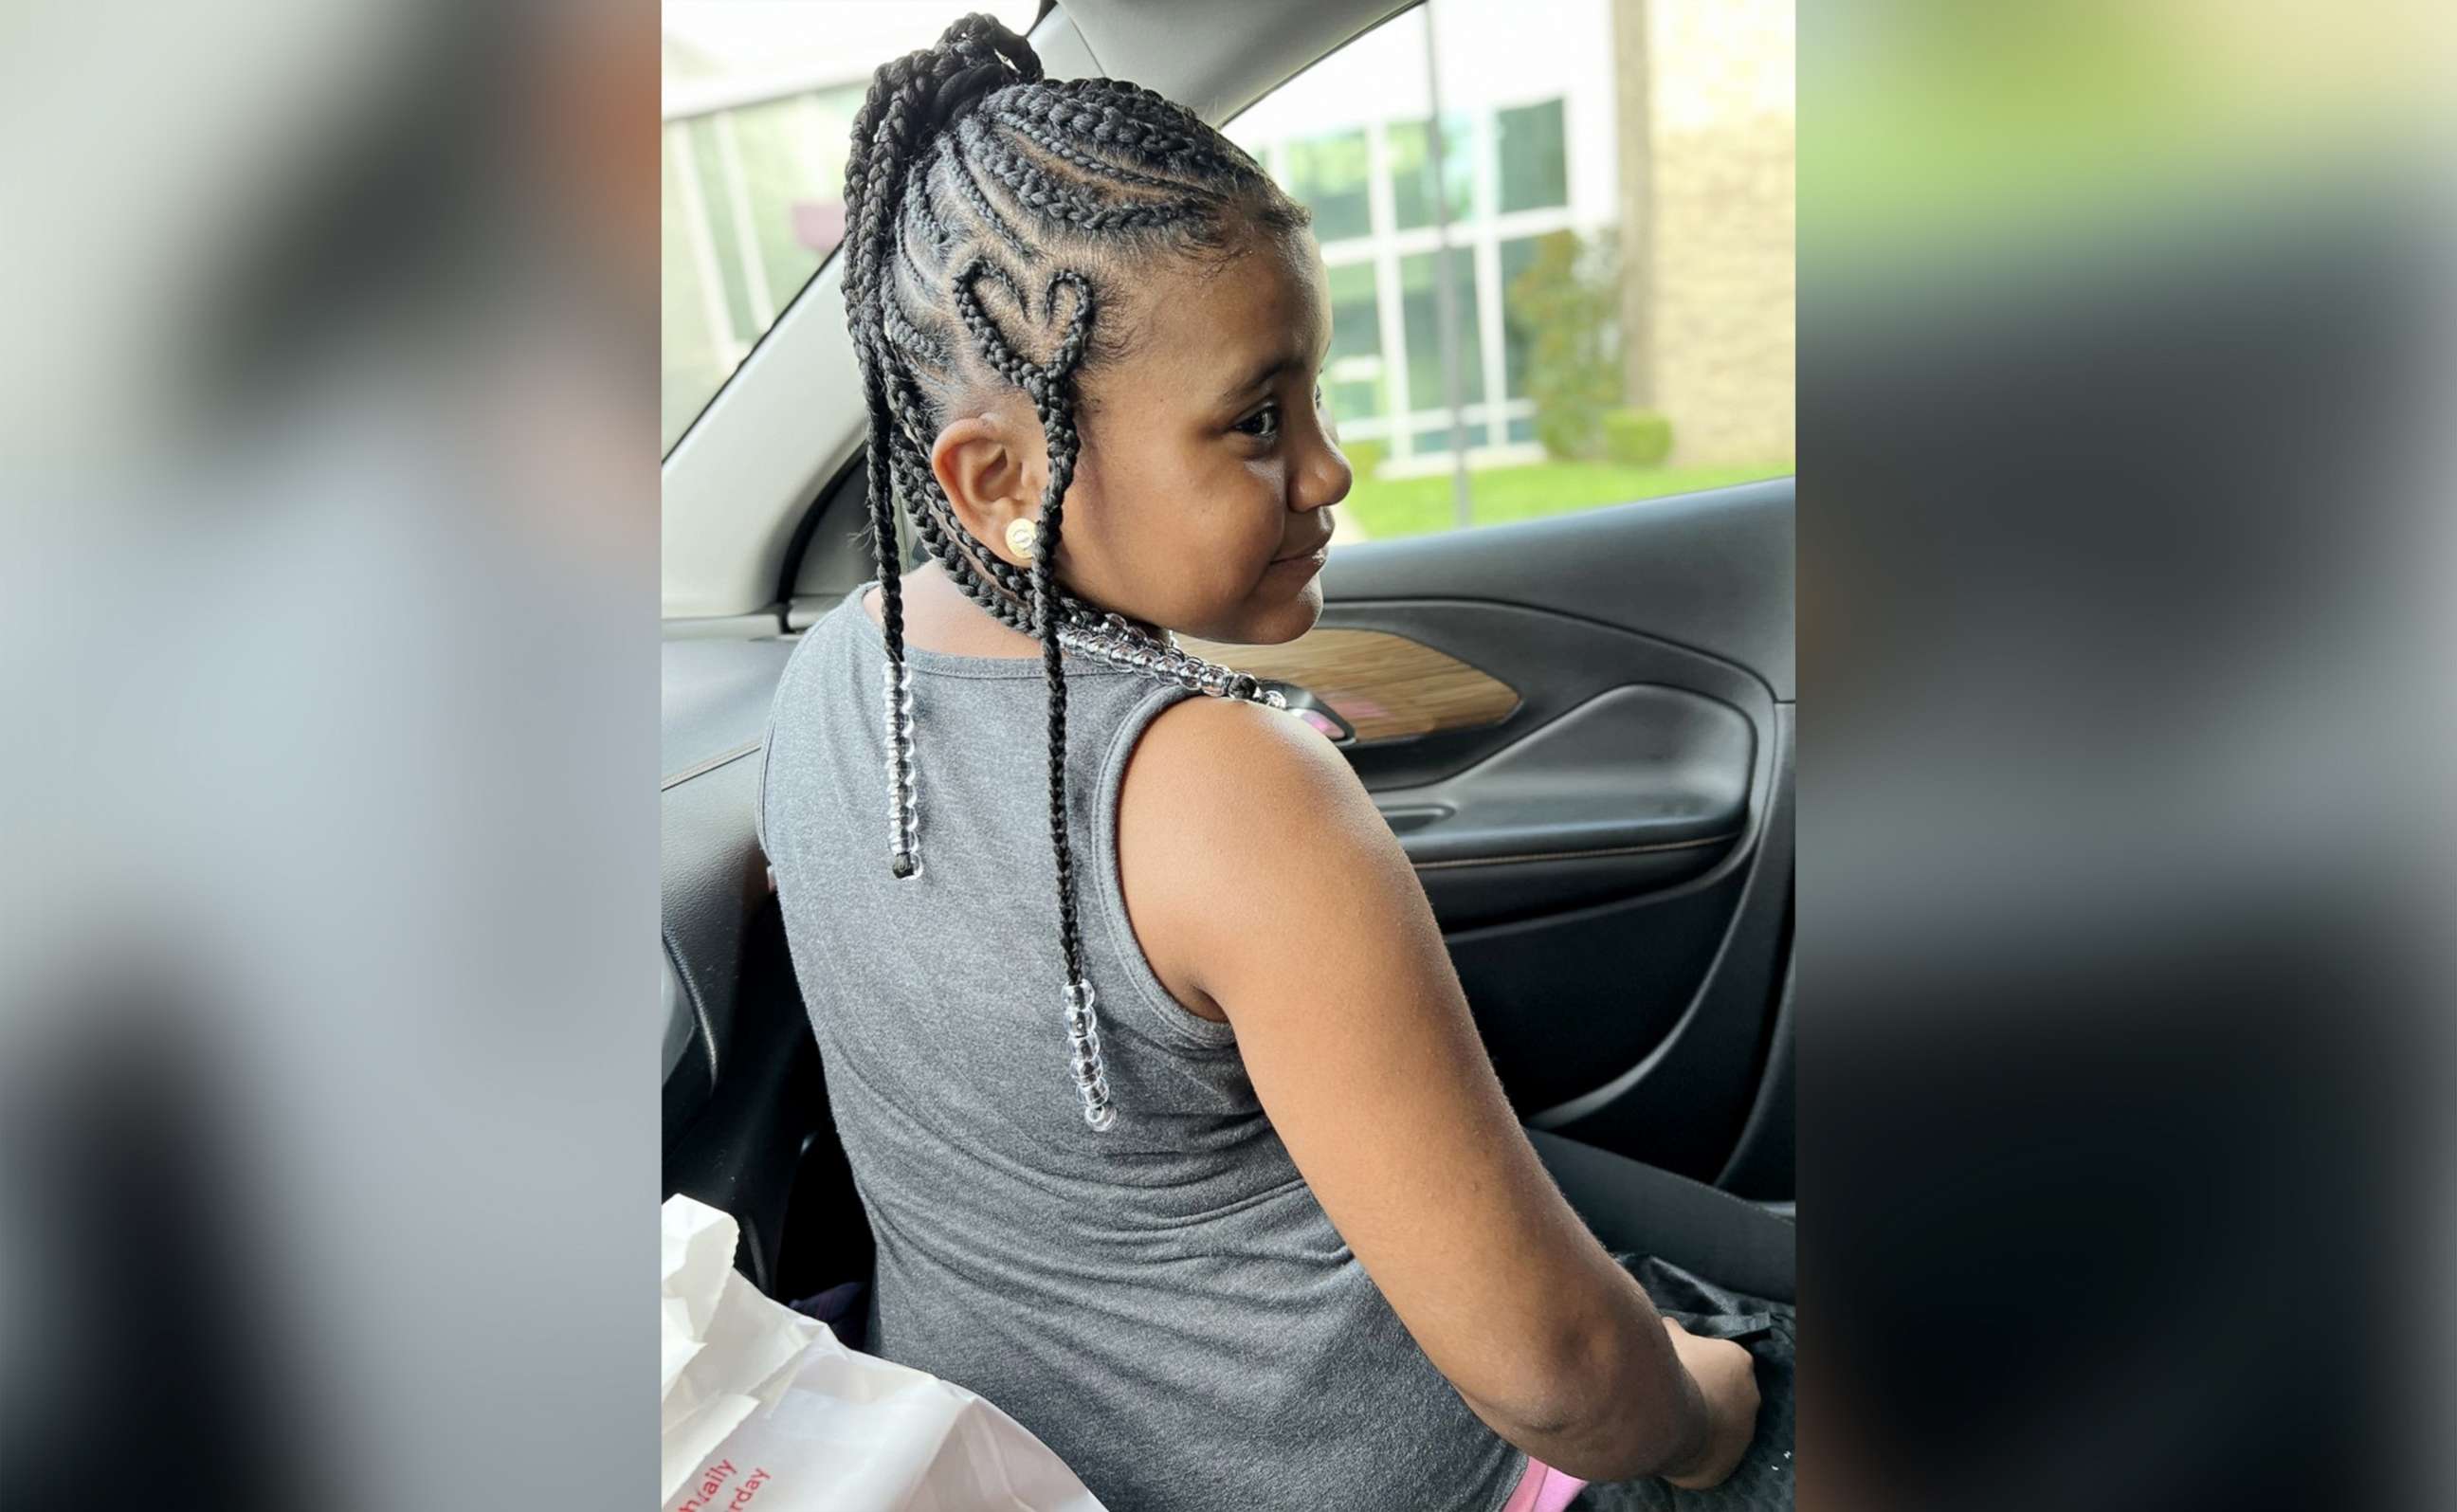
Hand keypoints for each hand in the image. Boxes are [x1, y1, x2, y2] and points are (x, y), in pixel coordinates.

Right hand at [1658, 1318, 1758, 1489]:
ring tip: (1675, 1417)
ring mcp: (1745, 1429)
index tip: (1684, 1366)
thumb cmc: (1673, 1373)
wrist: (1670, 1422)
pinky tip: (1678, 1438)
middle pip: (1729, 1390)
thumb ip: (1672, 1331)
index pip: (1725, 1358)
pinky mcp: (1734, 1457)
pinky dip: (1700, 1443)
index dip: (1703, 1361)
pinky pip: (1716, 1448)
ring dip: (1706, 1418)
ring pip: (1724, 1421)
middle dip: (1708, 1390)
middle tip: (1679, 1391)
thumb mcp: (1668, 1340)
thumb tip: (1667, 1324)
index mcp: (1739, 1360)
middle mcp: (1751, 1394)